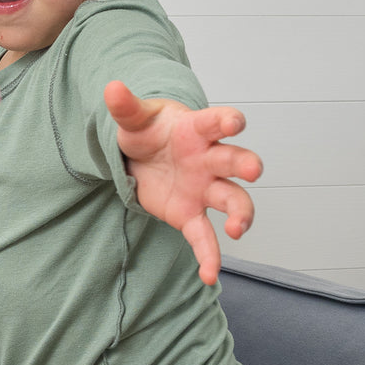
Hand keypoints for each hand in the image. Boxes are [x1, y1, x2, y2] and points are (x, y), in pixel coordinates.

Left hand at [105, 81, 262, 285]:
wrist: (143, 155)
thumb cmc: (148, 131)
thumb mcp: (134, 119)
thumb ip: (125, 107)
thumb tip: (111, 88)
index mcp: (198, 130)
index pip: (218, 122)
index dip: (228, 121)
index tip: (234, 123)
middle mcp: (209, 159)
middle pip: (235, 161)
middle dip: (247, 164)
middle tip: (253, 170)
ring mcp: (205, 188)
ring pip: (233, 200)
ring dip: (241, 213)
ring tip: (237, 229)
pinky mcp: (191, 213)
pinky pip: (205, 236)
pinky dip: (209, 256)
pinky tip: (209, 276)